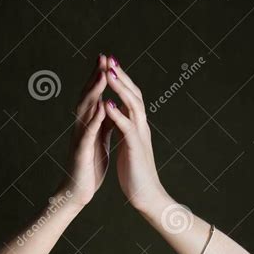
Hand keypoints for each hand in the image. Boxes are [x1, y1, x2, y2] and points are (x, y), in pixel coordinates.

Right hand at [60, 54, 113, 206]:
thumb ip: (102, 125)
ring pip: (85, 111)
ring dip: (94, 92)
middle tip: (103, 56)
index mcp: (88, 126)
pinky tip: (101, 108)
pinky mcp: (82, 153)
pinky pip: (88, 134)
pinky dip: (94, 120)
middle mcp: (81, 128)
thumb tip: (108, 107)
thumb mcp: (98, 143)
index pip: (94, 97)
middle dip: (95, 76)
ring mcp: (80, 139)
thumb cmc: (88, 169)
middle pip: (87, 97)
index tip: (108, 60)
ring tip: (102, 75)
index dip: (100, 78)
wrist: (77, 193)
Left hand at [103, 57, 163, 210]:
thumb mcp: (129, 146)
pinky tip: (108, 104)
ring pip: (132, 105)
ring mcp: (139, 136)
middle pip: (133, 94)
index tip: (107, 64)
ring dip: (119, 88)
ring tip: (107, 72)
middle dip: (120, 76)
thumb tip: (120, 117)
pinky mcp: (136, 148)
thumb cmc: (135, 173)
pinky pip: (127, 128)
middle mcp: (140, 126)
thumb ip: (125, 130)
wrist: (146, 195)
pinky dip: (117, 115)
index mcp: (136, 126)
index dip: (119, 80)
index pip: (129, 97)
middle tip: (108, 58)